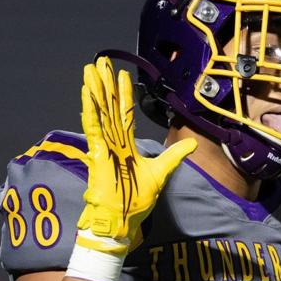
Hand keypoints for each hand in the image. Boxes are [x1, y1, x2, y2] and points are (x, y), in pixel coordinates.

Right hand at [76, 57, 195, 252]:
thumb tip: (193, 144)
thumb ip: (175, 155)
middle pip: (110, 106)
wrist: (123, 218)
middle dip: (106, 84)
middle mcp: (114, 142)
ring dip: (96, 89)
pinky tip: (87, 93)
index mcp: (126, 146)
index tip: (122, 75)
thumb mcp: (161, 172)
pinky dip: (91, 109)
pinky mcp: (98, 153)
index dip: (124, 94)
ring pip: (100, 111)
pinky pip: (93, 127)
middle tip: (101, 62)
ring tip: (91, 68)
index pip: (125, 114)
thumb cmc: (137, 199)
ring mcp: (105, 146)